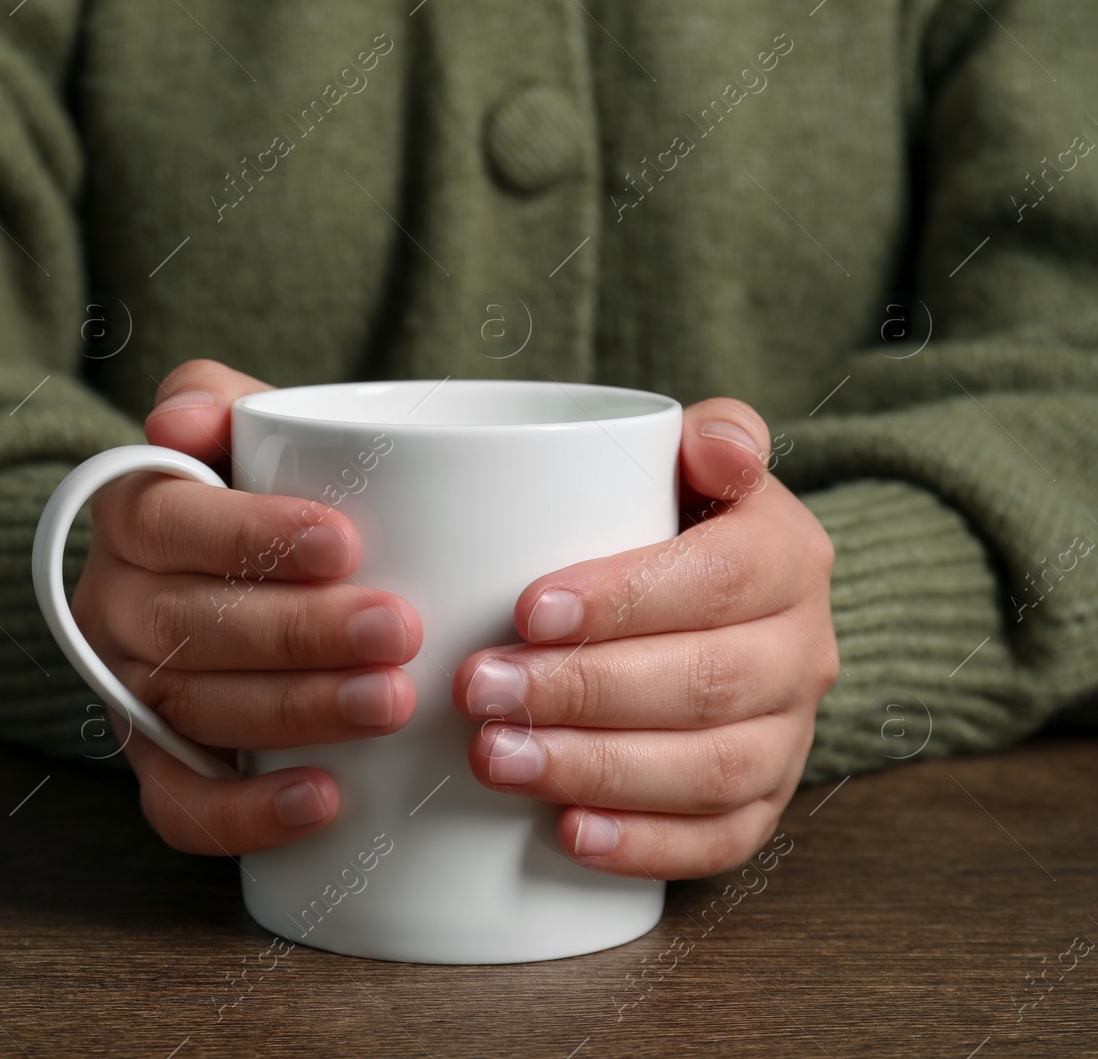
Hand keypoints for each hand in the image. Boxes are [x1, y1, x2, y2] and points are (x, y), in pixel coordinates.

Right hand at [72, 360, 422, 854]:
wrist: (229, 575)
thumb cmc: (256, 494)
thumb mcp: (238, 430)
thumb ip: (214, 398)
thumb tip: (179, 420)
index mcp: (131, 516)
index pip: (168, 521)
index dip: (251, 536)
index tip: (346, 542)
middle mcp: (113, 606)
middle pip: (190, 626)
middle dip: (299, 633)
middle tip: (398, 630)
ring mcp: (128, 690)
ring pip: (196, 710)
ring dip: (297, 713)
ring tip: (389, 702)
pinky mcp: (155, 762)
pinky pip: (178, 804)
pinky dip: (246, 812)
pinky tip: (324, 800)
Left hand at [453, 398, 837, 879]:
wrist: (720, 602)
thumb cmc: (673, 522)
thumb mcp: (691, 464)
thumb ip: (711, 435)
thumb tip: (713, 444)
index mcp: (788, 556)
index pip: (720, 579)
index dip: (624, 600)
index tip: (525, 611)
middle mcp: (802, 651)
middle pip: (706, 683)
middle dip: (582, 692)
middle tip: (478, 690)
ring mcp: (790, 736)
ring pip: (712, 769)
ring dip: (599, 770)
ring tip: (498, 759)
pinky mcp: (764, 803)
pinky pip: (724, 839)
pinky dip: (648, 845)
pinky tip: (570, 835)